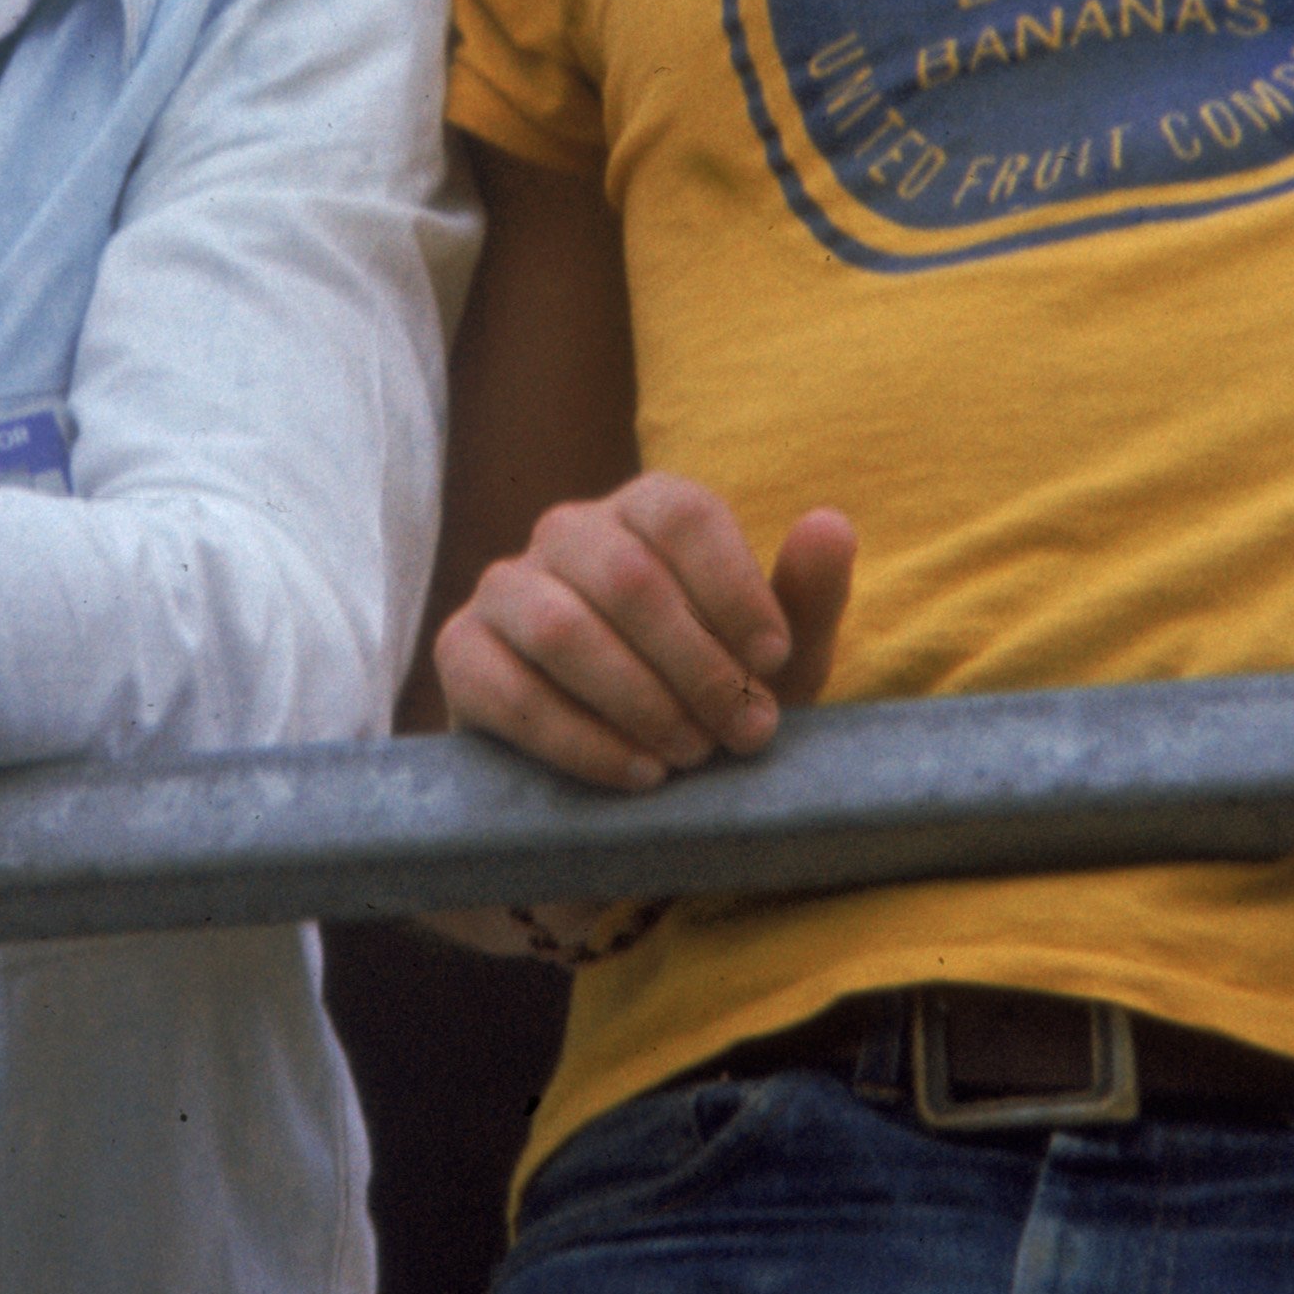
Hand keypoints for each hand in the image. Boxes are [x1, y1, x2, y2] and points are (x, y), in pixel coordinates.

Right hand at [433, 472, 855, 791]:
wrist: (622, 782)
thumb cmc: (709, 699)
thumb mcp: (774, 665)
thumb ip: (807, 598)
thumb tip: (832, 523)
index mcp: (645, 511)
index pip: (682, 513)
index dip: (733, 589)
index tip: (772, 663)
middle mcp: (569, 532)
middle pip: (626, 576)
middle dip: (694, 665)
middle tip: (740, 734)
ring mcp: (506, 588)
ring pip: (562, 627)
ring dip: (638, 701)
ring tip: (687, 756)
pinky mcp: (461, 653)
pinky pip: (509, 689)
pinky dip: (580, 740)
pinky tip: (635, 774)